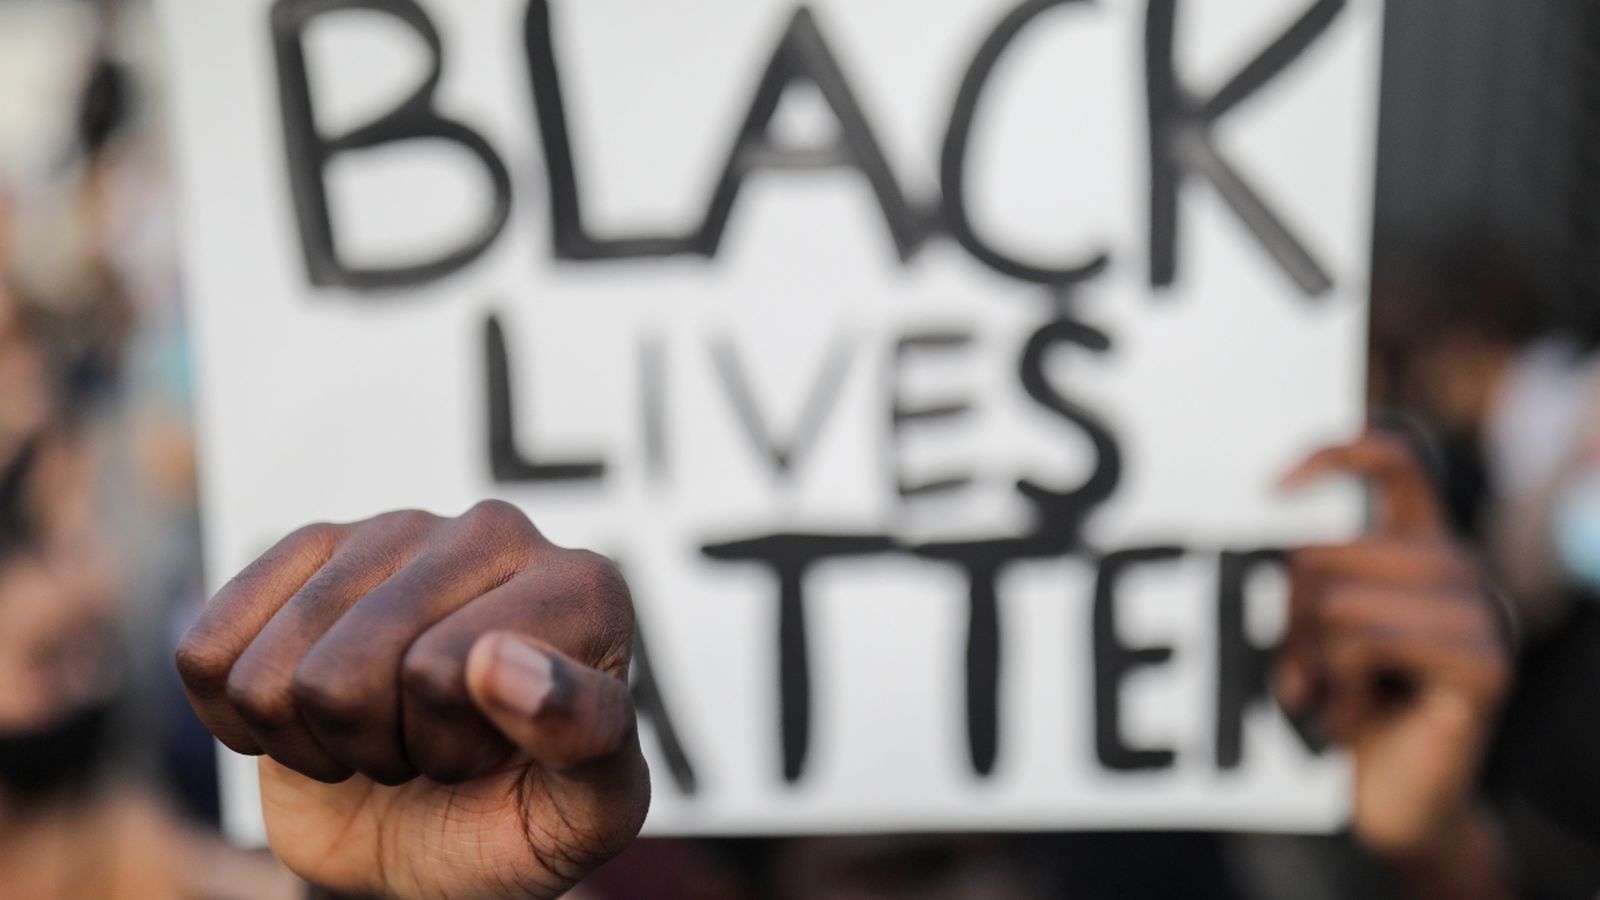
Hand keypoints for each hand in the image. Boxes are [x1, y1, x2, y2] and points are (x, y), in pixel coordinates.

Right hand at [175, 502, 649, 898]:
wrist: (443, 826)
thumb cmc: (523, 813)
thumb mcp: (587, 814)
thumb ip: (581, 738)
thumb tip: (497, 659)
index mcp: (583, 589)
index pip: (446, 671)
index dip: (452, 749)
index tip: (498, 754)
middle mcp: (495, 533)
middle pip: (347, 673)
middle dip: (381, 747)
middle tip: (433, 751)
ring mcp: (396, 530)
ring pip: (277, 673)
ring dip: (319, 740)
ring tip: (386, 731)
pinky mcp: (310, 547)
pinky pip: (210, 653)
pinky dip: (244, 718)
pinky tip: (316, 711)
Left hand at [1277, 434, 1511, 858]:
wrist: (1387, 798)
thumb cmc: (1338, 704)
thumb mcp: (1311, 627)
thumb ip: (1304, 575)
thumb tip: (1262, 532)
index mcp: (1417, 541)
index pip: (1396, 455)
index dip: (1334, 452)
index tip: (1270, 488)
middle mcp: (1457, 565)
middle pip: (1328, 550)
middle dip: (1286, 615)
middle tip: (1291, 669)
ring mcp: (1481, 612)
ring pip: (1341, 600)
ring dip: (1311, 659)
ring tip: (1325, 695)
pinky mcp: (1486, 664)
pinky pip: (1370, 641)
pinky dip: (1341, 686)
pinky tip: (1352, 716)